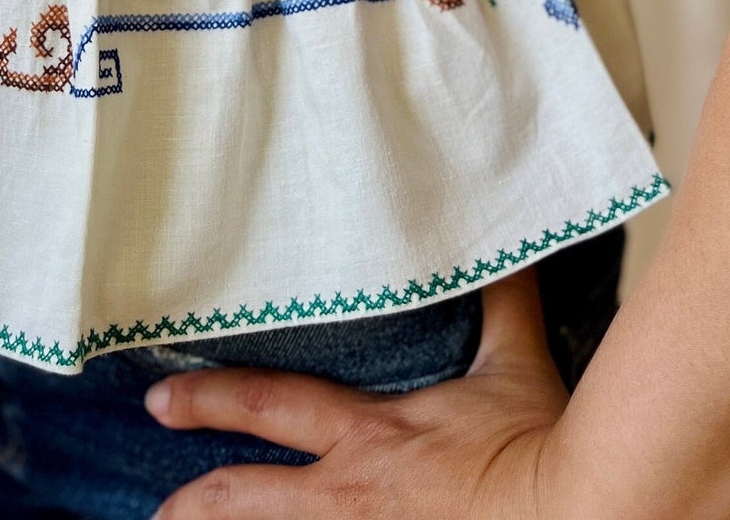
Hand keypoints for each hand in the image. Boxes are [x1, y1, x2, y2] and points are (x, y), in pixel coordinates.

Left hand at [147, 269, 579, 517]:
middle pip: (245, 500)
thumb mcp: (515, 364)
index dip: (210, 400)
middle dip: (192, 503)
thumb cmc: (540, 445)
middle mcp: (350, 495)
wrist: (578, 510)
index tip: (158, 398)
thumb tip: (497, 237)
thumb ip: (498, 303)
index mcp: (371, 436)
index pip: (272, 406)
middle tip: (152, 510)